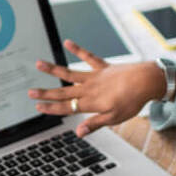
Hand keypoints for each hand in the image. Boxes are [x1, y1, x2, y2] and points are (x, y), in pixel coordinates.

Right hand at [29, 40, 167, 136]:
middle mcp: (88, 88)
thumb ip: (94, 124)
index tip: (37, 106)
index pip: (66, 107)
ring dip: (53, 69)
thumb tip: (78, 133)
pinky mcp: (103, 66)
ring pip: (69, 72)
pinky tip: (67, 42)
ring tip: (39, 64)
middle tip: (29, 91)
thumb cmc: (132, 101)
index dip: (50, 108)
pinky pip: (88, 56)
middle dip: (45, 92)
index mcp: (90, 103)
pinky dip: (77, 49)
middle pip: (63, 92)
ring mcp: (95, 76)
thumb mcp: (114, 119)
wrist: (146, 81)